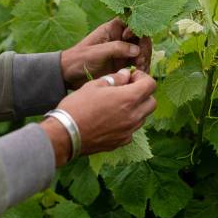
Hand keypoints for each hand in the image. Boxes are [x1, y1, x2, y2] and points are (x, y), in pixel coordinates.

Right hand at [40, 68, 156, 165]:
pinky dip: (127, 123)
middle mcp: (133, 116)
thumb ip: (115, 79)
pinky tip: (112, 119)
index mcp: (128, 99)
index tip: (131, 77)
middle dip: (143, 94)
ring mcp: (128, 131)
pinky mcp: (121, 142)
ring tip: (118, 105)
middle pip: (151, 102)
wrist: (65, 134)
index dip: (143, 78)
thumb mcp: (95, 85)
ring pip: (143, 117)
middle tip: (128, 90)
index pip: (151, 85)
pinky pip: (131, 130)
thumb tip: (126, 75)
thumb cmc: (78, 106)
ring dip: (136, 109)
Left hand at [61, 18, 151, 88]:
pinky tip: (140, 75)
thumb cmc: (79, 59)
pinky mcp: (123, 64)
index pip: (131, 22)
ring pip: (141, 51)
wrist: (69, 75)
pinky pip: (137, 63)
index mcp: (112, 29)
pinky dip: (141, 68)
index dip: (136, 28)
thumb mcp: (97, 52)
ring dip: (145, 59)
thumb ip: (116, 48)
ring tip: (140, 71)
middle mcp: (120, 38)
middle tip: (140, 61)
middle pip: (141, 37)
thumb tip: (137, 50)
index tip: (131, 39)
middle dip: (144, 48)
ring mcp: (122, 51)